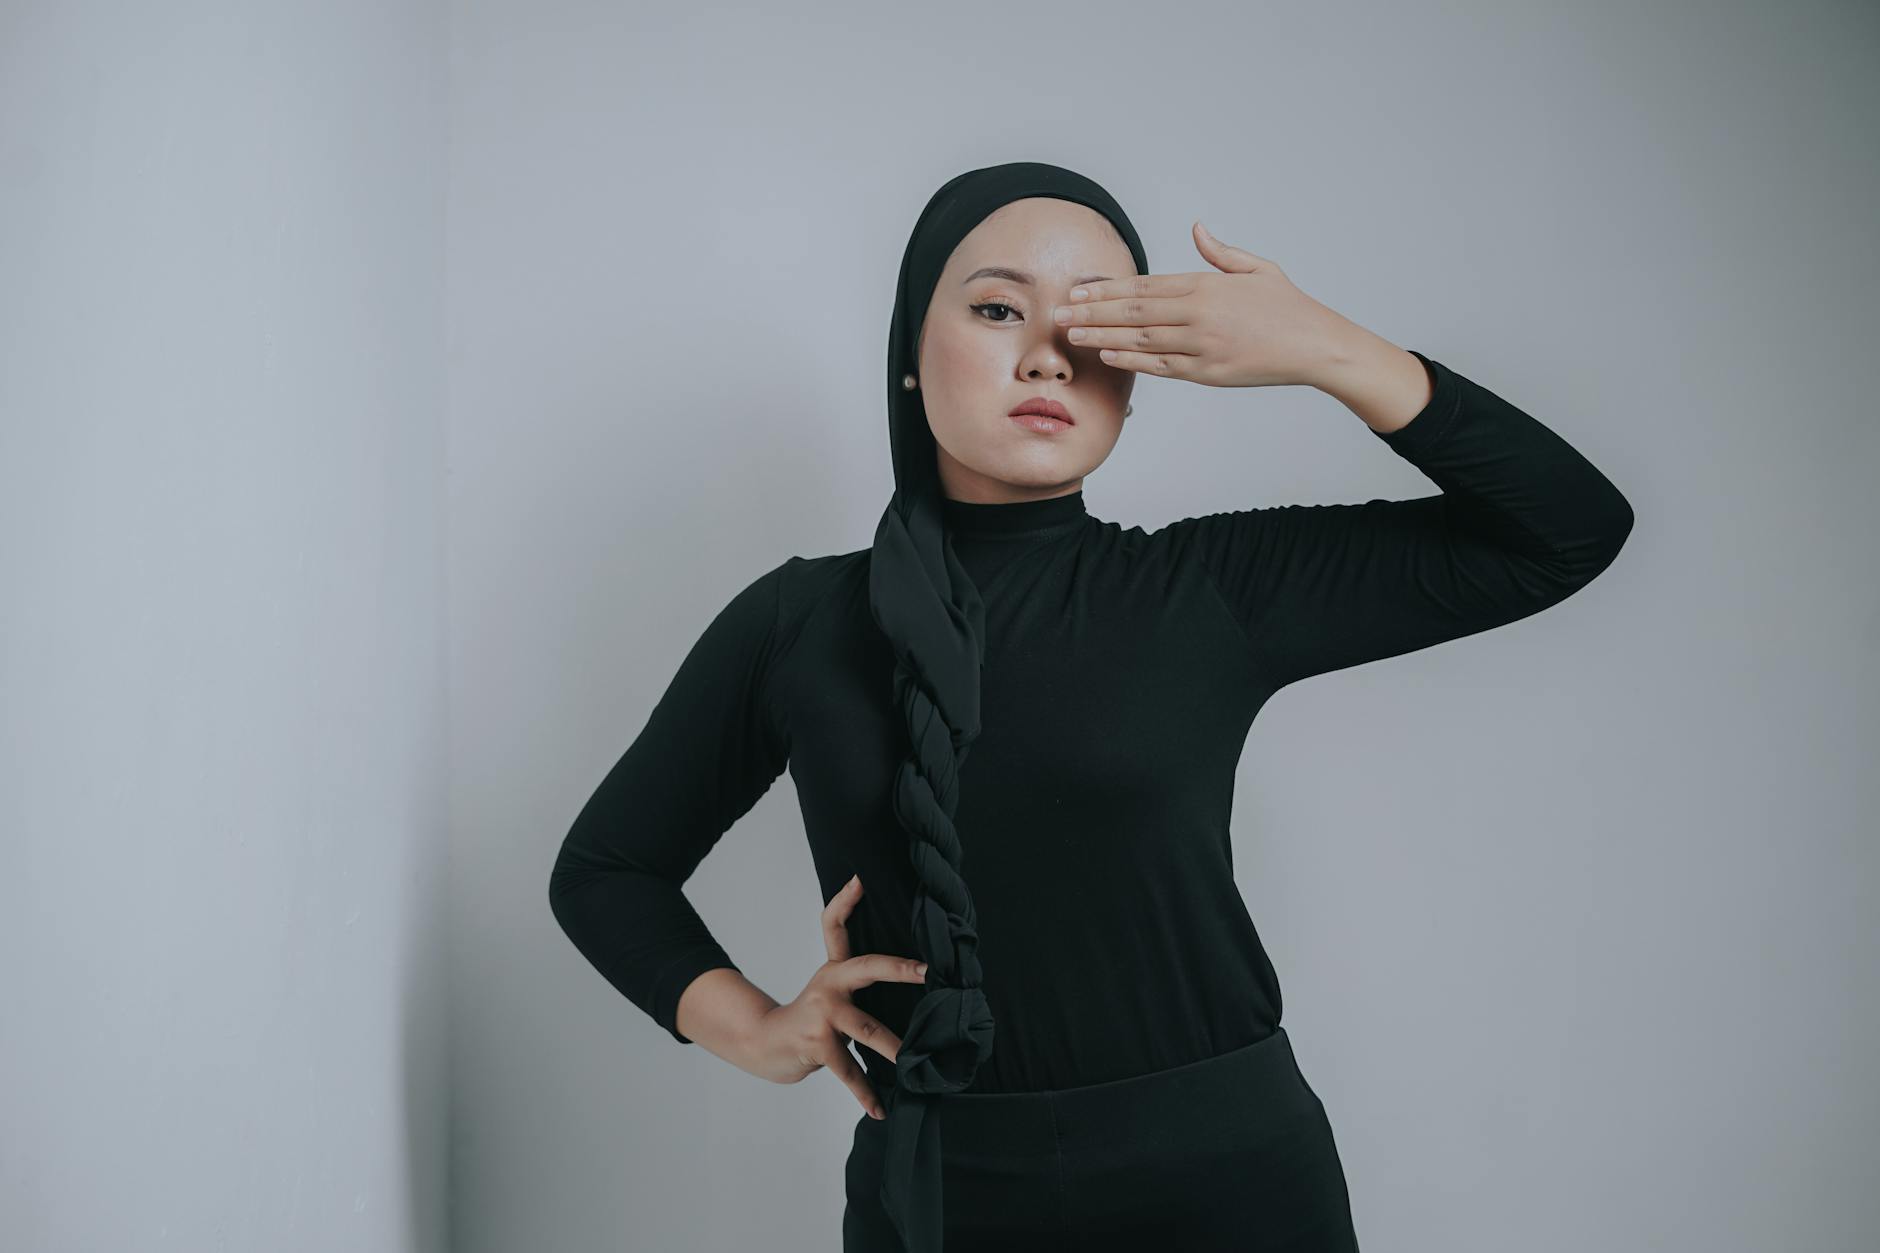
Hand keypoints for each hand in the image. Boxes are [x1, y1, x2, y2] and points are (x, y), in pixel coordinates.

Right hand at [744, 873, 926, 1120]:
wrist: (764, 1045)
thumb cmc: (809, 1019)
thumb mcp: (829, 992)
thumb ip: (858, 983)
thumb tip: (908, 976)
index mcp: (834, 969)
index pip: (833, 923)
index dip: (845, 899)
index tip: (860, 879)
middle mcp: (829, 985)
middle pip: (867, 966)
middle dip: (900, 968)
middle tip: (928, 971)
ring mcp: (822, 1015)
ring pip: (868, 1029)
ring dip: (895, 1048)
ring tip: (918, 1062)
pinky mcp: (817, 1045)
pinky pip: (849, 1071)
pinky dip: (865, 1092)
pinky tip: (880, 1107)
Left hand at [1053, 221, 1360, 389]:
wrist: (1316, 346)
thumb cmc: (1288, 307)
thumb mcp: (1258, 269)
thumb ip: (1221, 252)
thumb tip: (1197, 228)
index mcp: (1206, 286)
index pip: (1144, 286)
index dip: (1107, 289)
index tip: (1078, 289)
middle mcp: (1199, 315)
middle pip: (1133, 312)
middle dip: (1092, 312)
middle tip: (1058, 312)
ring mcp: (1202, 345)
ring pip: (1141, 340)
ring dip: (1102, 337)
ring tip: (1071, 334)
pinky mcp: (1208, 373)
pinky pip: (1161, 366)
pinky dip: (1132, 361)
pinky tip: (1107, 356)